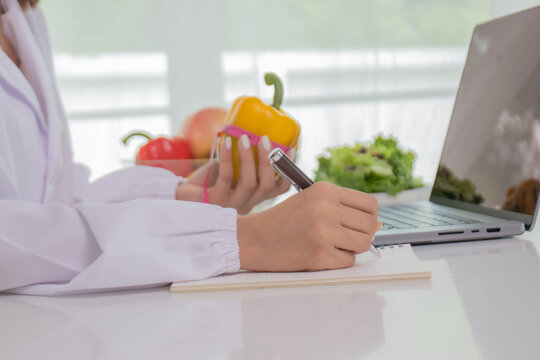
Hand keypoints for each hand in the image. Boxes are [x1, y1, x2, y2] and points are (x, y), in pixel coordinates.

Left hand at [175, 134, 291, 213]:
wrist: (180, 197)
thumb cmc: (207, 182)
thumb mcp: (230, 171)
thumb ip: (242, 160)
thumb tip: (253, 133)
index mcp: (253, 198)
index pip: (278, 189)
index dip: (288, 170)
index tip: (291, 149)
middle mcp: (245, 204)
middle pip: (266, 185)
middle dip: (269, 161)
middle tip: (265, 139)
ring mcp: (230, 205)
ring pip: (250, 183)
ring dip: (249, 158)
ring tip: (244, 138)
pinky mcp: (214, 201)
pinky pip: (226, 177)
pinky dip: (228, 158)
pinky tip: (227, 143)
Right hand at [237, 181, 378, 271]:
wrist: (253, 239)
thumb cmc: (282, 220)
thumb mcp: (310, 199)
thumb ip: (340, 206)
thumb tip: (376, 223)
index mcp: (325, 190)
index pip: (370, 204)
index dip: (369, 217)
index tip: (359, 224)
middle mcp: (326, 208)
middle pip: (370, 225)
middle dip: (361, 234)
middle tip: (345, 238)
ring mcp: (323, 232)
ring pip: (363, 244)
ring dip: (352, 248)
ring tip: (332, 245)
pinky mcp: (319, 255)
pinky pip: (348, 261)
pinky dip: (338, 261)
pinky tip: (320, 254)